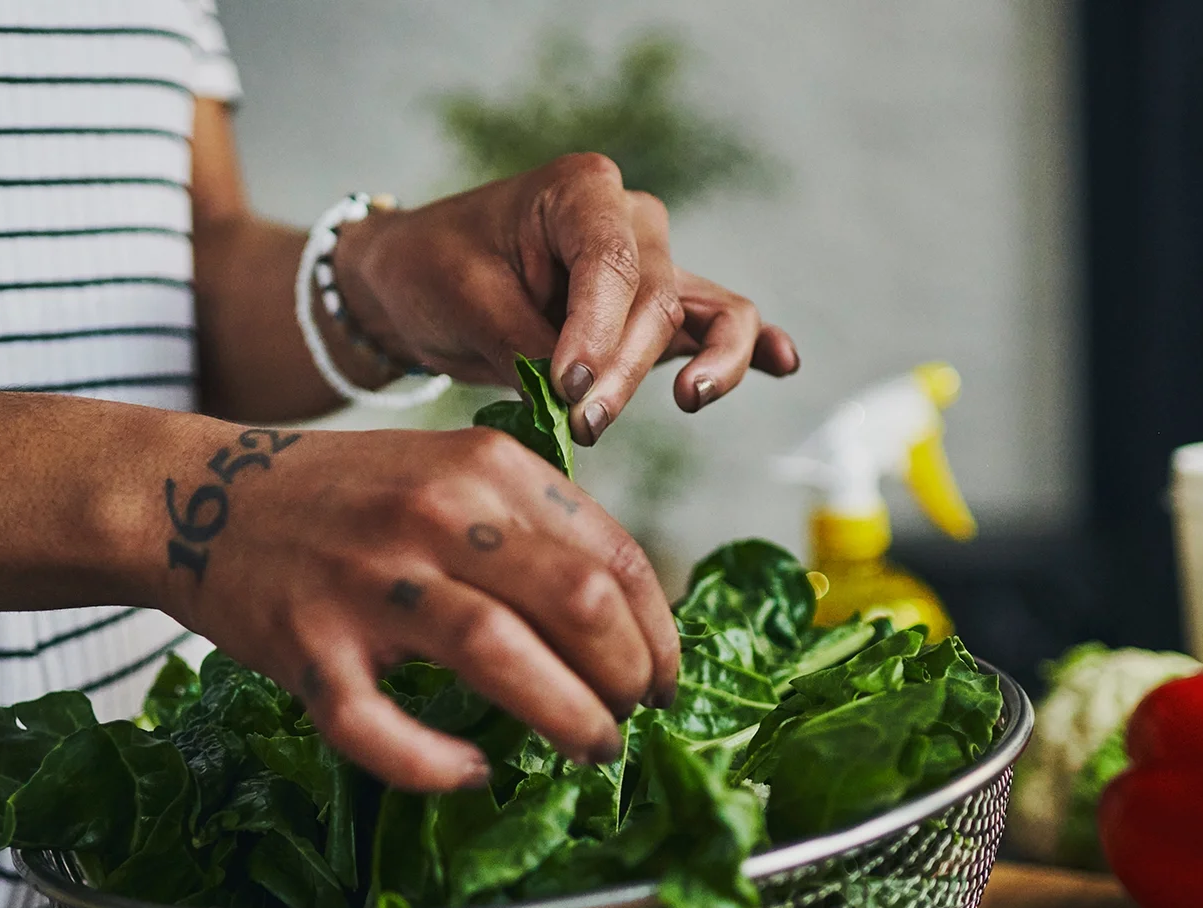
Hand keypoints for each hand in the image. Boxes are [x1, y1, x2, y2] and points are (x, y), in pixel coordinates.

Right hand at [148, 423, 677, 792]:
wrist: (198, 495)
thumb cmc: (347, 500)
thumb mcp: (451, 473)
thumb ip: (535, 526)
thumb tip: (632, 619)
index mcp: (485, 467)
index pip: (614, 557)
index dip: (660, 634)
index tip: (665, 679)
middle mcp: (434, 514)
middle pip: (577, 604)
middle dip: (627, 680)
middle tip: (626, 720)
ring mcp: (367, 581)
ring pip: (500, 656)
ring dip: (567, 718)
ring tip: (590, 750)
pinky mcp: (306, 645)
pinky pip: (380, 726)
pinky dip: (435, 762)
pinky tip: (469, 771)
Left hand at [331, 153, 800, 445]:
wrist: (418, 282)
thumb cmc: (433, 272)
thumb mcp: (465, 301)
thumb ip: (530, 343)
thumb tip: (584, 395)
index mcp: (580, 190)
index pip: (613, 262)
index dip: (597, 331)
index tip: (567, 386)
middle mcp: (630, 218)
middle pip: (656, 298)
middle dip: (626, 369)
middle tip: (582, 423)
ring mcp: (654, 264)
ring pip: (708, 312)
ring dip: (708, 363)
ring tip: (691, 400)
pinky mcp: (658, 312)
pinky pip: (718, 324)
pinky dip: (750, 346)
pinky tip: (784, 363)